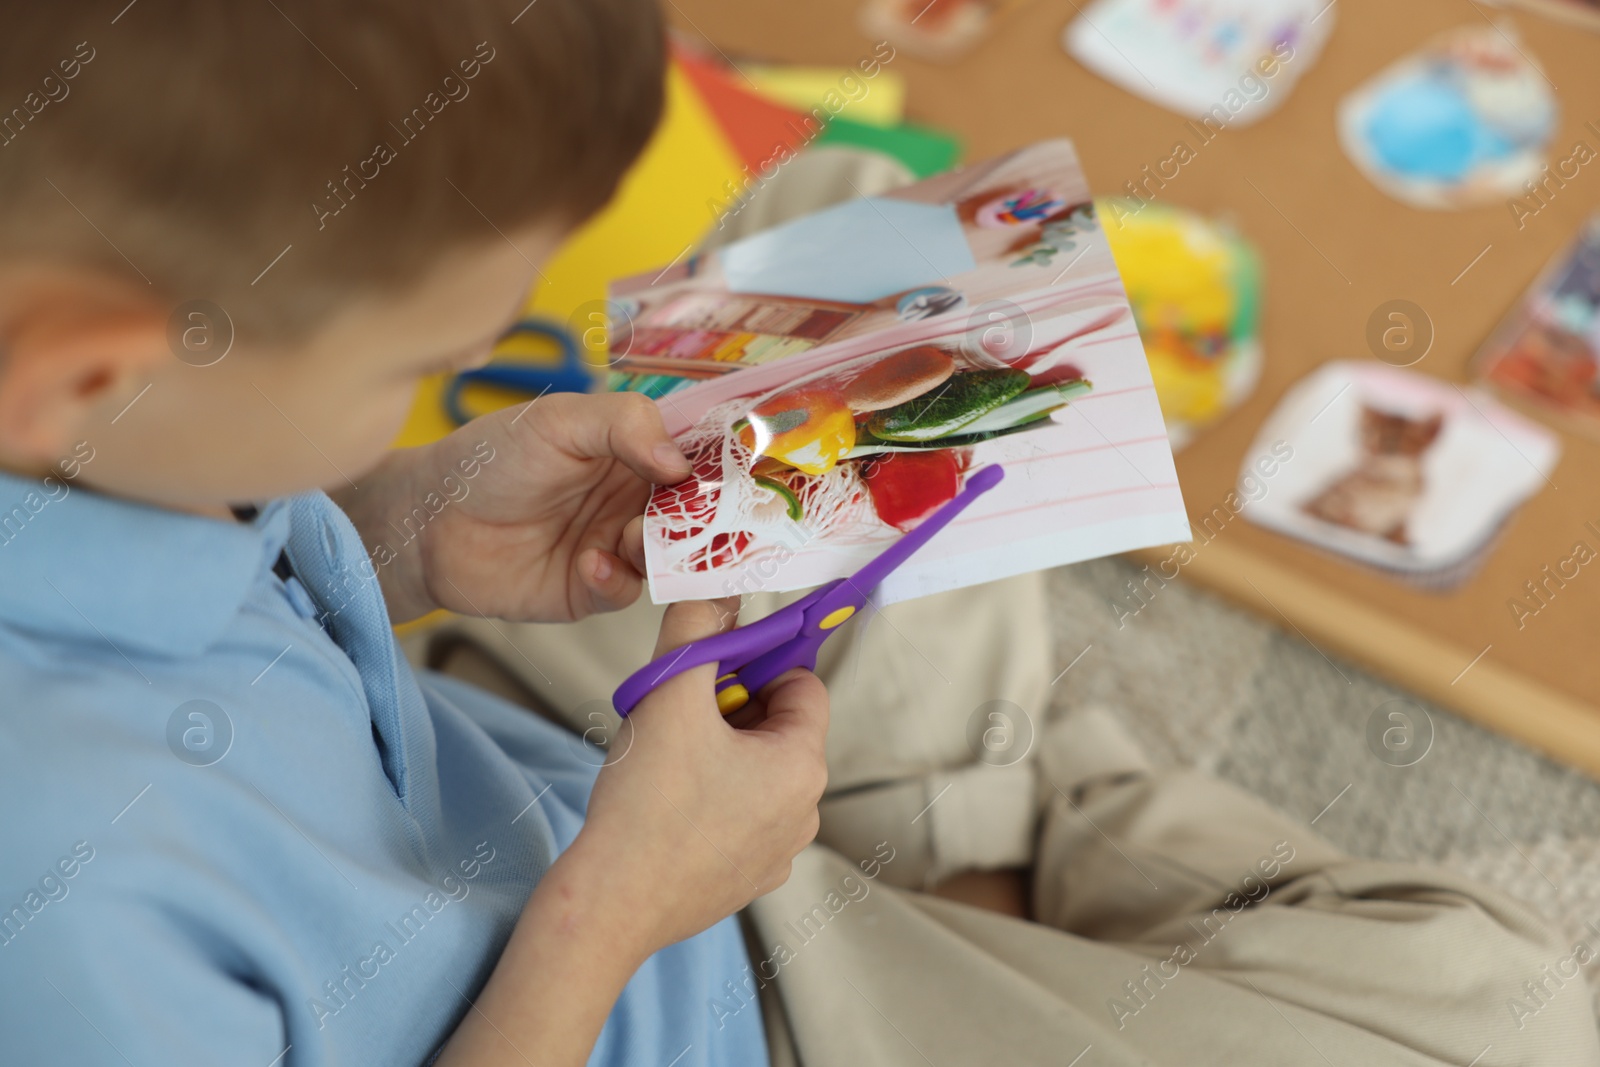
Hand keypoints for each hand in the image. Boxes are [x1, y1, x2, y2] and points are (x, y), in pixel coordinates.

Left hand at [338, 392, 691, 623]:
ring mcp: (615, 545)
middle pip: (696, 512)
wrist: (428, 519)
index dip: (725, 463)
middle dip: (706, 516)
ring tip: (632, 535)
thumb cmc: (492, 457)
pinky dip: (615, 580)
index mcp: (636, 451)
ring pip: (669, 557)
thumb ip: (626, 425)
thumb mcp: (561, 420)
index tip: (748, 470)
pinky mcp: (590, 590)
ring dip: (661, 549)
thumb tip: (682, 463)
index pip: (697, 456)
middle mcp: (635, 499)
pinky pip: (625, 592)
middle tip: (707, 516)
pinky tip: (590, 563)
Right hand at [434, 601, 826, 1066]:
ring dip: (717, 751)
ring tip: (665, 759)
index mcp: (801, 764)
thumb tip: (713, 585)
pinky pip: (738, 816)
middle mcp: (803, 811)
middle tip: (677, 713)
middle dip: (730, 708)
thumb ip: (697, 628)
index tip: (709, 668)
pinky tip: (665, 805)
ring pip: (755, 771)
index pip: (801, 683)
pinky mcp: (745, 880)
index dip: (755, 664)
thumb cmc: (645, 805)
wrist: (610, 905)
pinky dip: (708, 798)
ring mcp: (777, 853)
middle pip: (778, 727)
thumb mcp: (670, 694)